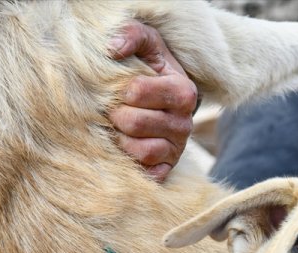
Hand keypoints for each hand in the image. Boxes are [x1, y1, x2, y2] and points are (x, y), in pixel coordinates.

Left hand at [108, 21, 197, 181]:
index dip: (120, 91)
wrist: (164, 100)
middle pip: (134, 122)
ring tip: (118, 128)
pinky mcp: (168, 168)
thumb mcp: (148, 46)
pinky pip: (147, 173)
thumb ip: (132, 35)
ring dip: (121, 139)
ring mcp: (178, 149)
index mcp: (183, 92)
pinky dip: (131, 162)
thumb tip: (112, 49)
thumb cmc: (151, 71)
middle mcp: (185, 123)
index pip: (138, 92)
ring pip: (142, 151)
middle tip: (113, 110)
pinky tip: (125, 148)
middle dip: (116, 115)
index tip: (120, 89)